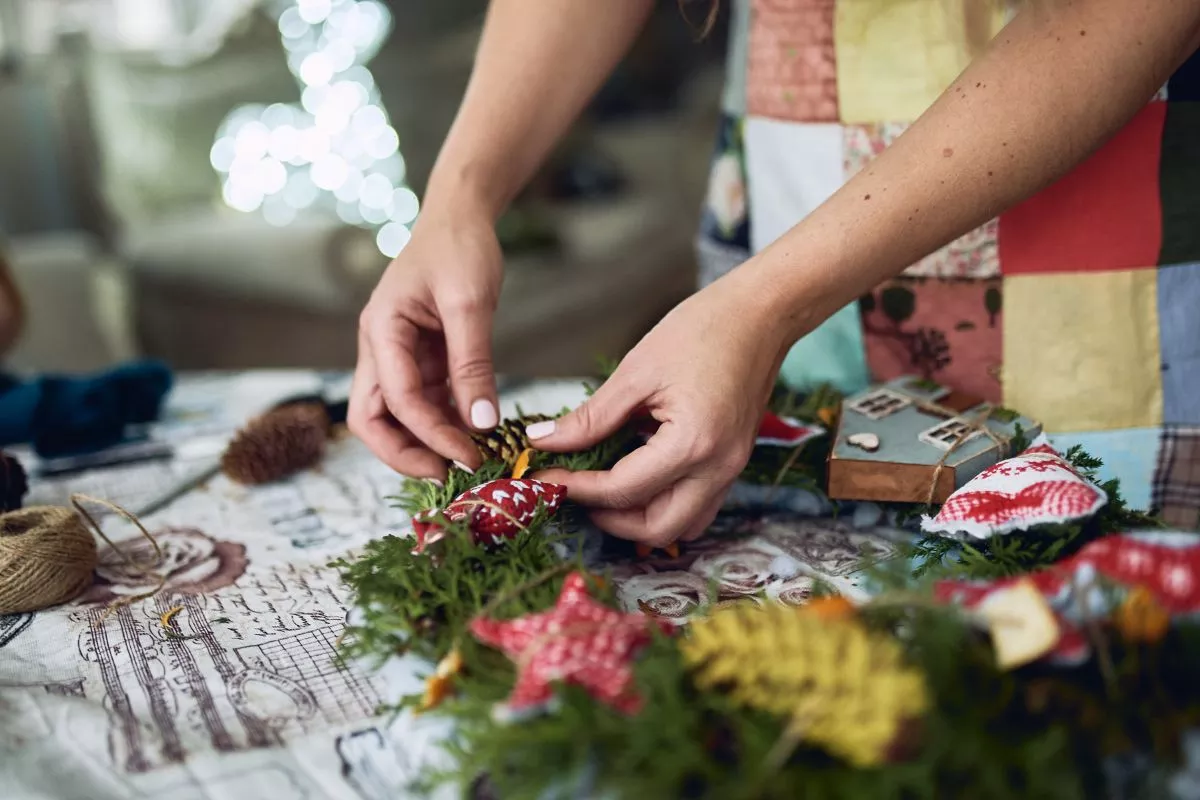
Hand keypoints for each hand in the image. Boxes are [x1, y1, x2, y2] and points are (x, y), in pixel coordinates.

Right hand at [349, 206, 502, 479]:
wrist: (460, 216)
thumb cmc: (460, 248)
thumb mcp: (471, 303)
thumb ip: (473, 364)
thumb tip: (482, 424)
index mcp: (380, 330)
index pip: (395, 399)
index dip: (430, 434)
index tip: (469, 456)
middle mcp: (379, 348)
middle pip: (372, 420)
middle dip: (406, 453)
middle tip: (451, 474)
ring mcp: (397, 356)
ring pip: (396, 417)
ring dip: (427, 442)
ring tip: (470, 461)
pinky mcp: (420, 360)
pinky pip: (424, 403)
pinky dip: (445, 424)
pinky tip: (476, 437)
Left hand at [532, 269, 795, 546]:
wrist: (761, 315)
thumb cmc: (702, 331)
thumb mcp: (636, 372)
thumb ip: (590, 418)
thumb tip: (543, 441)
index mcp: (693, 444)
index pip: (623, 490)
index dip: (578, 488)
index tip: (546, 476)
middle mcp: (718, 469)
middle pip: (656, 529)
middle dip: (609, 519)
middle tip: (575, 490)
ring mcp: (731, 471)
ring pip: (682, 526)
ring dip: (639, 519)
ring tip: (604, 489)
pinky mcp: (733, 464)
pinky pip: (697, 506)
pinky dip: (663, 504)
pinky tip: (637, 476)